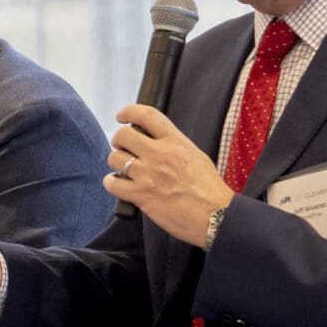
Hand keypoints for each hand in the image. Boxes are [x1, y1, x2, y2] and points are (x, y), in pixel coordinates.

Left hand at [106, 104, 233, 246]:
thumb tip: (155, 142)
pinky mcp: (140, 195)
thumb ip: (174, 146)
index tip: (122, 116)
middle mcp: (159, 154)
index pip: (147, 116)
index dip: (129, 111)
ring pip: (114, 158)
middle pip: (123, 135)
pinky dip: (111, 183)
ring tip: (124, 168)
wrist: (214, 215)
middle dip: (119, 140)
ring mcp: (148, 175)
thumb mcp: (195, 155)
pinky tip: (118, 184)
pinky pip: (112, 183)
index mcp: (175, 142)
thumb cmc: (208, 189)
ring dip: (116, 162)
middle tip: (123, 147)